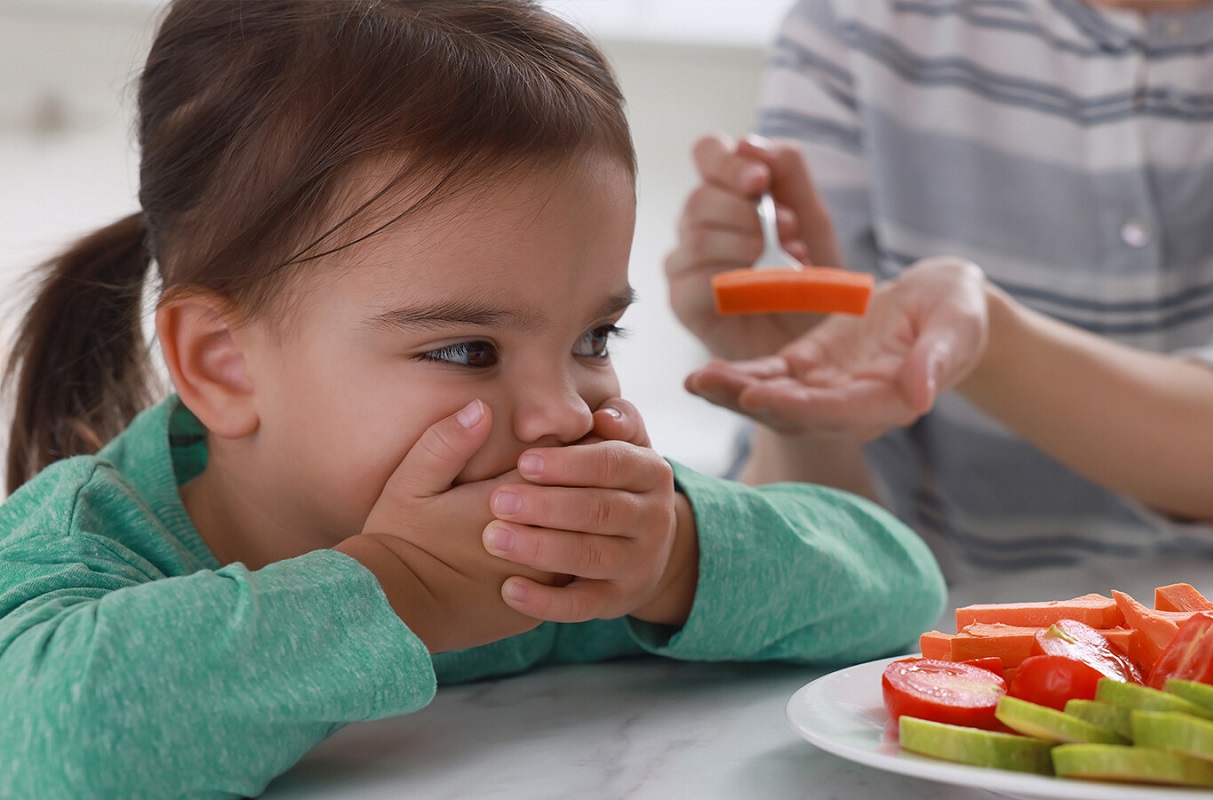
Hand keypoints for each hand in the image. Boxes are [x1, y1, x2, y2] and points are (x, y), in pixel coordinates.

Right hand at [337, 400, 560, 652]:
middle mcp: (534, 544)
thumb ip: (446, 443)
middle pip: (582, 503)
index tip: (561, 442)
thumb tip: (481, 408)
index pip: (562, 465)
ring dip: (581, 525)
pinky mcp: (536, 612)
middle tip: (580, 469)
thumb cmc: (397, 540)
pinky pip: (569, 582)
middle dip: (583, 484)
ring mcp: (539, 583)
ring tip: (572, 507)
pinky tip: (555, 548)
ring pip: (583, 544)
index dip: (566, 449)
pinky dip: (568, 562)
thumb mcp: (409, 483)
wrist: (392, 611)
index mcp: (508, 504)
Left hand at [484, 398, 697, 626]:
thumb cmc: (614, 483)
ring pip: (591, 557)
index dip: (569, 464)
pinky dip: (546, 602)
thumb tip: (602, 419)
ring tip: (494, 538)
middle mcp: (653, 519)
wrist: (646, 548)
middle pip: (600, 511)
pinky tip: (509, 590)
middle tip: (499, 501)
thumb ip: (616, 421)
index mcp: (651, 473)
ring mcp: (638, 564)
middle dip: (547, 506)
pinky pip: (583, 605)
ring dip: (541, 548)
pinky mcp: (618, 601)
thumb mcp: (624, 447)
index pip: (613, 464)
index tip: (524, 462)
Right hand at [664, 132, 843, 360]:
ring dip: (747, 247)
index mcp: (725, 192)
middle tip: (785, 232)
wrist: (811, 337)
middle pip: (700, 197)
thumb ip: (787, 170)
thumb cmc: (808, 276)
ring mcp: (684, 262)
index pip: (707, 152)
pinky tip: (761, 290)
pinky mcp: (681, 301)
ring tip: (784, 264)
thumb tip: (748, 142)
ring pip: (697, 236)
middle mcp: (696, 223)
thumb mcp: (811, 216)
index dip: (727, 161)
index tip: (760, 182)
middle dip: (747, 213)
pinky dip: (734, 282)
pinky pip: (695, 280)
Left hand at [684, 258, 989, 440]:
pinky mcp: (809, 368)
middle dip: (747, 402)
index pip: (839, 410)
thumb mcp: (958, 324)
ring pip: (774, 399)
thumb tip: (921, 396)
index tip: (758, 397)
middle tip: (704, 383)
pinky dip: (738, 376)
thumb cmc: (957, 311)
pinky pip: (769, 376)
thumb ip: (939, 358)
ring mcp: (826, 389)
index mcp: (890, 401)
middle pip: (794, 413)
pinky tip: (704, 375)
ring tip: (693, 381)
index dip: (798, 406)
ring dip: (732, 393)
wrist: (945, 304)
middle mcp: (852, 407)